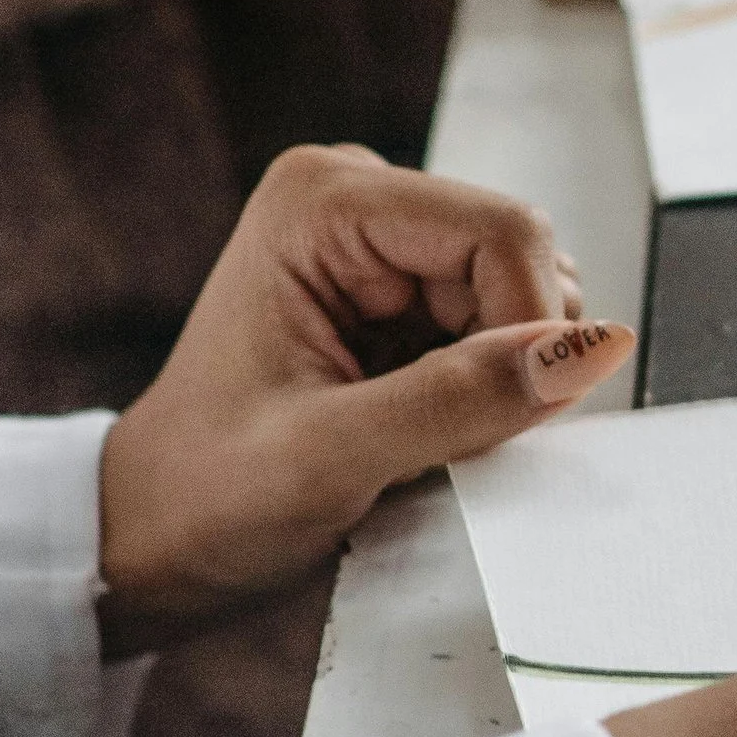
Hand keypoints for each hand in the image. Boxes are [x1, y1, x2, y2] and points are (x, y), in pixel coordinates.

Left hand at [98, 145, 631, 652]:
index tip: (501, 419)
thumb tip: (588, 350)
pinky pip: (501, 326)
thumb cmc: (202, 496)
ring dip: (499, 377)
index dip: (530, 328)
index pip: (504, 232)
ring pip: (522, 295)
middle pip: (521, 259)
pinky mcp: (400, 291)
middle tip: (438, 437)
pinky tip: (421, 427)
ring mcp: (381, 244)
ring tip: (415, 435)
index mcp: (323, 201)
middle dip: (512, 356)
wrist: (148, 539)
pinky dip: (486, 388)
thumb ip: (460, 400)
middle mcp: (357, 198)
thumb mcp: (328, 458)